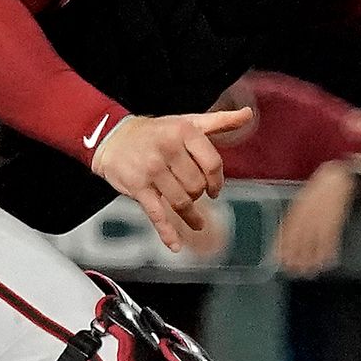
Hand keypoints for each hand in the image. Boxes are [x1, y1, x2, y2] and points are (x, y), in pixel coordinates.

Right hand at [90, 107, 251, 252]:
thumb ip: (219, 121)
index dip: (217, 181)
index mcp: (184, 131)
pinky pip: (156, 214)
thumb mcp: (187, 122)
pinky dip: (167, 233)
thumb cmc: (156, 132)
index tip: (215, 190)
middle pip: (197, 185)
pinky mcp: (137, 187)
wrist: (112, 138)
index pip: (213, 163)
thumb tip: (248, 114)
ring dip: (190, 214)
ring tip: (193, 219)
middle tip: (192, 192)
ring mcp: (151, 169)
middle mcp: (167, 148)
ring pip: (182, 201)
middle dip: (198, 193)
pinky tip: (176, 245)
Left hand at [272, 162, 358, 276]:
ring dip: (312, 258)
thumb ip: (296, 214)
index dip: (282, 246)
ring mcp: (322, 217)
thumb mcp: (304, 198)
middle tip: (293, 271)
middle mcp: (308, 214)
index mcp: (298, 208)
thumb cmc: (321, 188)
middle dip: (296, 256)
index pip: (287, 230)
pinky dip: (329, 250)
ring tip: (309, 271)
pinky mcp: (335, 220)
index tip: (278, 260)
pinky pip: (331, 238)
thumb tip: (285, 233)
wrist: (338, 178)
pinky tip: (328, 261)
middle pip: (299, 239)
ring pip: (315, 241)